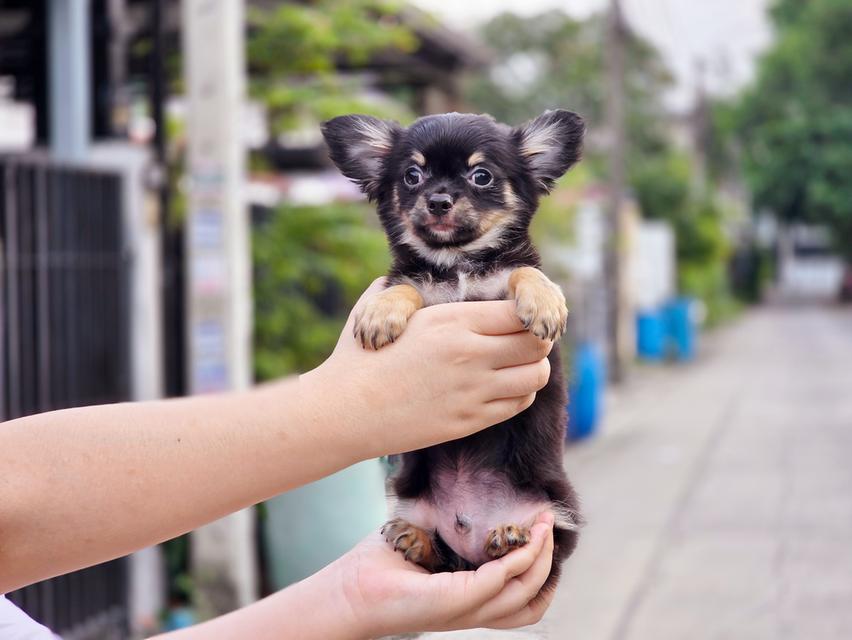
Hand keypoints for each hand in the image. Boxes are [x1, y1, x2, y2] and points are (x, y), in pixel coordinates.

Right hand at [300, 279, 553, 458]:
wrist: (344, 412)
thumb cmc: (359, 358)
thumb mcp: (380, 310)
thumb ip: (405, 291)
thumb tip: (411, 275)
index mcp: (452, 321)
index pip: (518, 310)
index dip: (526, 310)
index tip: (520, 313)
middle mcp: (470, 354)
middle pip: (536, 342)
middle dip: (537, 338)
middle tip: (525, 338)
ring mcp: (473, 391)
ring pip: (536, 375)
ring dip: (533, 367)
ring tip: (517, 363)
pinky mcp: (470, 421)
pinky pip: (518, 403)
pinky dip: (520, 392)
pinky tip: (502, 385)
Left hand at [326, 511, 555, 636]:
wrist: (351, 588)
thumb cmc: (385, 563)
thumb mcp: (425, 534)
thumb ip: (449, 519)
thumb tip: (460, 484)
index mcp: (471, 596)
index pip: (522, 594)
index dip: (540, 564)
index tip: (544, 526)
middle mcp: (475, 609)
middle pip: (532, 597)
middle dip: (548, 556)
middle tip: (550, 521)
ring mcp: (468, 608)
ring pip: (526, 592)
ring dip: (542, 557)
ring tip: (544, 526)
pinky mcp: (456, 600)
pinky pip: (502, 579)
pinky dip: (520, 558)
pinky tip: (524, 533)